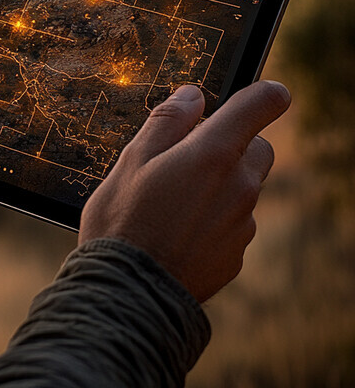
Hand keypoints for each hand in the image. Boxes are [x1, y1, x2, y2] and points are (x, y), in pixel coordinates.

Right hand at [78, 81, 290, 302]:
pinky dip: (214, 219)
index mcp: (212, 153)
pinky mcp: (236, 254)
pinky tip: (176, 231)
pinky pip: (234, 224)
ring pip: (244, 188)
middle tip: (186, 157)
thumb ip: (166, 122)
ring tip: (171, 202)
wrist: (128, 293)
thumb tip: (192, 95)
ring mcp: (242, 224)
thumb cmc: (122, 221)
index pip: (261, 105)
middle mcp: (239, 186)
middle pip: (259, 148)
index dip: (264, 94)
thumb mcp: (131, 161)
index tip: (260, 95)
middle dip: (233, 144)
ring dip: (221, 184)